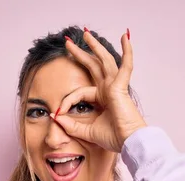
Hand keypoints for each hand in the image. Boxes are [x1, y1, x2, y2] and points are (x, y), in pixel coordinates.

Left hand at [51, 29, 146, 152]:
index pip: (78, 93)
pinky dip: (127, 51)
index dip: (66, 102)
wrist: (128, 142)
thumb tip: (55, 116)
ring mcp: (115, 86)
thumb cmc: (113, 138)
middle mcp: (108, 90)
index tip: (57, 113)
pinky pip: (126, 65)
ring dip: (95, 46)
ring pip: (104, 61)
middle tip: (68, 44)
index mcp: (102, 99)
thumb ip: (70, 125)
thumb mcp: (86, 131)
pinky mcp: (121, 86)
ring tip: (86, 34)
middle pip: (92, 66)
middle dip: (80, 54)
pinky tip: (125, 37)